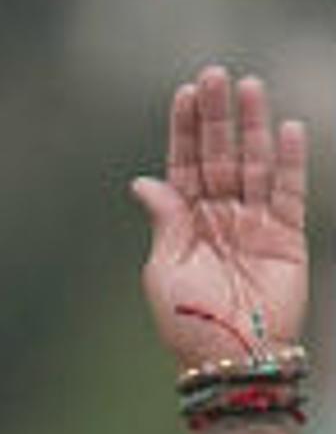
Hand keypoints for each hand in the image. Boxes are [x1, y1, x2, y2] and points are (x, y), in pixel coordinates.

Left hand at [134, 66, 307, 367]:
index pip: (185, 165)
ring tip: (250, 87)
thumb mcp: (164, 271)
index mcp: (185, 223)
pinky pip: (289, 192)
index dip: (185, 130)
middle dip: (217, 116)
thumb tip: (143, 181)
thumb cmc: (188, 323)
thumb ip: (164, 223)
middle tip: (216, 74)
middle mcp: (220, 216)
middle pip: (220, 154)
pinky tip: (285, 129)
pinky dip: (289, 162)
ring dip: (253, 126)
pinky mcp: (286, 236)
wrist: (230, 360)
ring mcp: (255, 223)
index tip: (185, 93)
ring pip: (255, 164)